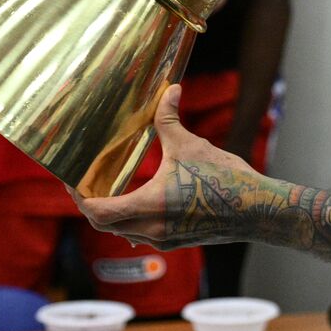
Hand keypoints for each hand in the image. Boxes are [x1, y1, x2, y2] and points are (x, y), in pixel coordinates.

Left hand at [73, 84, 257, 248]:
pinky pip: (143, 235)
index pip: (96, 212)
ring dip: (113, 215)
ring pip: (123, 232)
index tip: (73, 181)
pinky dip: (133, 220)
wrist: (257, 209)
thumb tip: (169, 89)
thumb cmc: (225, 179)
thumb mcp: (191, 145)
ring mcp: (164, 240)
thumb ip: (170, 118)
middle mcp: (151, 229)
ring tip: (111, 191)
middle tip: (87, 185)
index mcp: (147, 206)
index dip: (79, 197)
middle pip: (104, 225)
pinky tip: (142, 201)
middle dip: (92, 206)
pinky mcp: (177, 241)